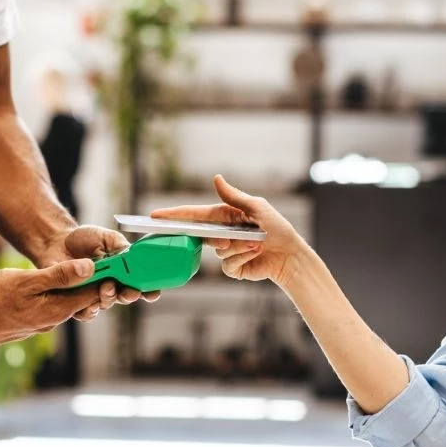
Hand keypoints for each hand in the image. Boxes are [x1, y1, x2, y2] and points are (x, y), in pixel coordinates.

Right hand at [0, 259, 107, 346]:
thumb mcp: (27, 280)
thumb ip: (59, 275)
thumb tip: (90, 268)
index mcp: (58, 310)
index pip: (94, 294)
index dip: (108, 279)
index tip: (120, 265)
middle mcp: (55, 320)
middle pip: (84, 300)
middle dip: (97, 284)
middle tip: (108, 264)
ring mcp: (43, 323)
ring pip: (68, 303)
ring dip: (78, 289)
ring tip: (88, 270)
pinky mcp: (32, 322)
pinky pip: (54, 307)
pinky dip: (61, 295)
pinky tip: (59, 283)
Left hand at [42, 225, 160, 316]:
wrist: (57, 242)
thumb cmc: (84, 239)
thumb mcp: (106, 237)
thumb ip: (120, 246)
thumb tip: (131, 255)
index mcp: (124, 271)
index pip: (141, 284)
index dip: (149, 290)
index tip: (152, 292)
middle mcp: (113, 285)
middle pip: (126, 297)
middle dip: (129, 295)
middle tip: (128, 291)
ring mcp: (94, 294)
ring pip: (107, 304)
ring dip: (109, 299)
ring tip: (106, 289)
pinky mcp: (76, 301)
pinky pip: (85, 313)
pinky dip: (88, 310)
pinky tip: (88, 304)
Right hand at [151, 175, 306, 287]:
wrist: (289, 254)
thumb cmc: (276, 227)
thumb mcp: (256, 207)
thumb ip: (234, 196)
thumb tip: (216, 179)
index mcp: (225, 216)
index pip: (194, 214)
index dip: (174, 215)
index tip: (155, 215)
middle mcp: (222, 233)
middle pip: (201, 235)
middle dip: (215, 237)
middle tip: (228, 238)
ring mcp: (226, 251)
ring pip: (218, 250)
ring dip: (239, 246)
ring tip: (257, 242)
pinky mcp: (232, 267)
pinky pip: (228, 263)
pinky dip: (243, 256)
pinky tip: (256, 252)